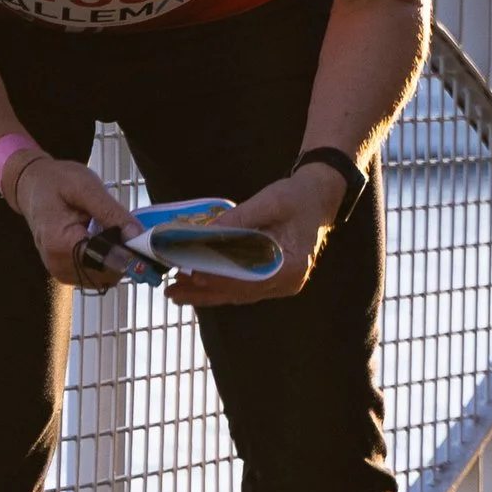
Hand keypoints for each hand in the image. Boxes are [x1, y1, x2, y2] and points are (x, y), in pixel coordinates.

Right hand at [9, 154, 139, 288]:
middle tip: (128, 229)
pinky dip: (107, 260)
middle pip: (107, 273)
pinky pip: (96, 273)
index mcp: (60, 244)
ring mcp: (60, 270)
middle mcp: (57, 264)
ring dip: (117, 258)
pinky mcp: (65, 270)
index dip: (130, 254)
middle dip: (125, 255)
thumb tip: (138, 235)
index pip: (105, 262)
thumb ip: (112, 213)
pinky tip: (103, 239)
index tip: (144, 240)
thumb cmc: (56, 182)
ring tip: (111, 231)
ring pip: (104, 276)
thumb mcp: (86, 187)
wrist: (32, 185)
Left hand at [165, 163, 346, 308]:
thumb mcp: (269, 202)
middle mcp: (288, 282)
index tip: (191, 275)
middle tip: (172, 291)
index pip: (247, 279)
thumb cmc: (297, 197)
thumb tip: (203, 234)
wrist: (318, 197)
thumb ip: (238, 219)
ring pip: (239, 294)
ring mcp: (282, 284)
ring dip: (207, 293)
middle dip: (204, 291)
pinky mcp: (274, 280)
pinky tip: (199, 286)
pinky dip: (220, 287)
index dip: (218, 278)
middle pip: (240, 291)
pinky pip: (244, 288)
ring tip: (177, 292)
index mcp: (291, 265)